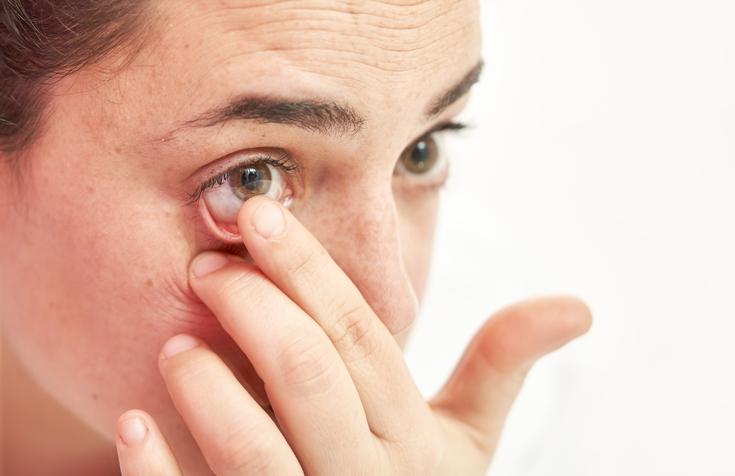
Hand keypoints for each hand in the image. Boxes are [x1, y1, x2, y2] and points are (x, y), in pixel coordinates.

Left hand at [115, 196, 590, 474]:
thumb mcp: (463, 443)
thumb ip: (501, 368)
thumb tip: (578, 306)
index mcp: (415, 440)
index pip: (360, 338)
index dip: (309, 272)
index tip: (259, 217)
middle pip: (310, 376)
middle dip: (254, 309)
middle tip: (206, 266)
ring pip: (256, 451)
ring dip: (207, 388)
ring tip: (174, 342)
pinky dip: (159, 471)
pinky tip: (131, 425)